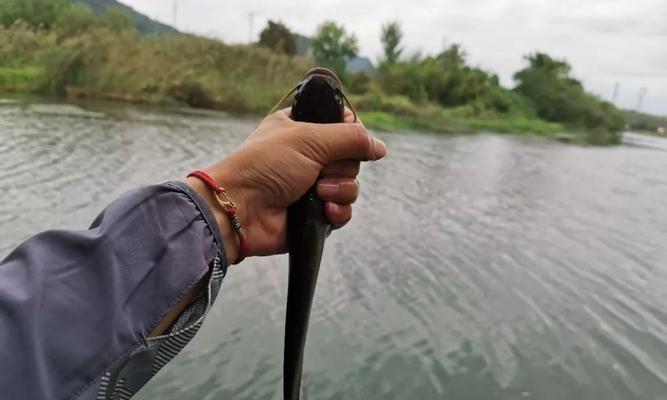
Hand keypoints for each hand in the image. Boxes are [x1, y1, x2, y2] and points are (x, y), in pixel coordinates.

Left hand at [186, 108, 386, 261]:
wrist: (240, 210)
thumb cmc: (266, 166)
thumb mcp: (310, 138)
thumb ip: (351, 138)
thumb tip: (380, 147)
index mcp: (302, 129)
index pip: (342, 125)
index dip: (351, 133)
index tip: (347, 138)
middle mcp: (308, 156)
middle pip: (351, 158)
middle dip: (342, 167)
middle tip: (321, 170)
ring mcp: (311, 186)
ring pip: (351, 186)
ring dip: (340, 190)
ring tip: (317, 192)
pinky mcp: (314, 214)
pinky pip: (343, 211)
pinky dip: (337, 211)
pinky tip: (323, 210)